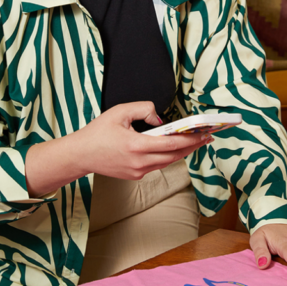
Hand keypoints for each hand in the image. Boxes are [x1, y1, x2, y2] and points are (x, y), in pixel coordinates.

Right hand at [75, 102, 211, 179]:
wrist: (81, 155)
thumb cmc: (97, 133)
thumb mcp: (119, 112)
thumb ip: (144, 109)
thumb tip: (160, 119)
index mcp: (136, 146)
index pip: (172, 144)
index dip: (191, 140)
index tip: (204, 134)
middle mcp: (139, 162)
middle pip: (174, 156)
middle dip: (192, 147)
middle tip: (206, 137)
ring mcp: (137, 172)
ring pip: (167, 162)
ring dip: (181, 153)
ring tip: (193, 142)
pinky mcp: (135, 176)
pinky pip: (156, 165)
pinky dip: (167, 157)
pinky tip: (172, 149)